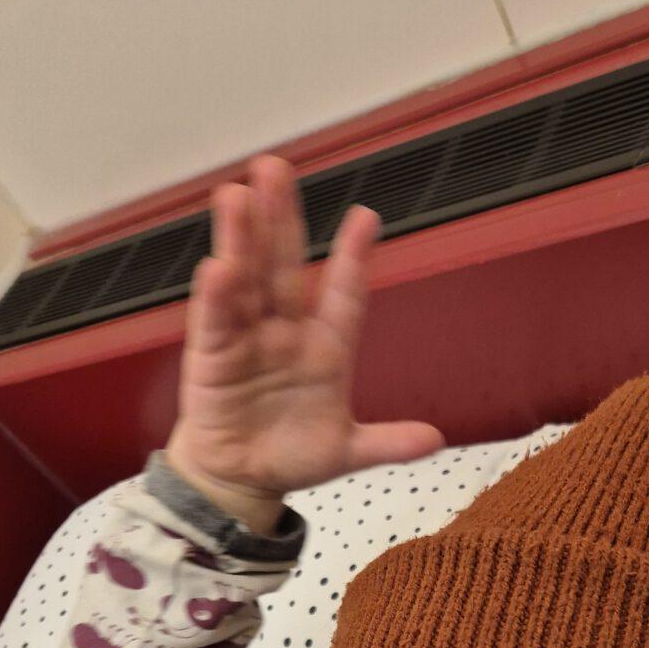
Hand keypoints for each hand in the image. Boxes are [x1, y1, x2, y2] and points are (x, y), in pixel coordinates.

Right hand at [166, 153, 445, 499]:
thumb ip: (387, 442)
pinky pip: (214, 321)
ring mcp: (247, 338)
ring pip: (245, 280)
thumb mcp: (347, 452)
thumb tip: (436, 441)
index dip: (352, 258)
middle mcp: (284, 331)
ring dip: (240, 239)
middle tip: (275, 168)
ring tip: (236, 196)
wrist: (242, 479)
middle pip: (283, 266)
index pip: (342, 294)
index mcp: (325, 346)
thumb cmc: (294, 454)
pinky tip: (217, 265)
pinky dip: (215, 296)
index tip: (366, 218)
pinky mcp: (212, 356)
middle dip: (280, 219)